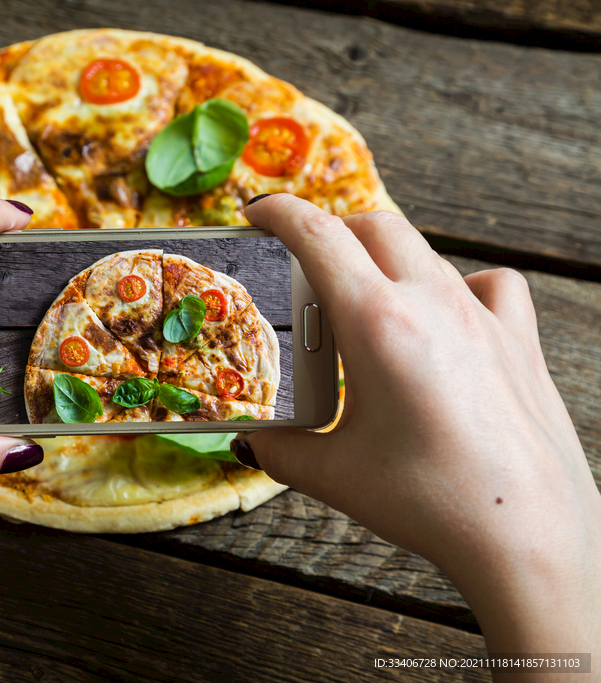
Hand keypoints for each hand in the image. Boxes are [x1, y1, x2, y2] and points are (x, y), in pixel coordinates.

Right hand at [233, 194, 600, 660]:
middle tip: (301, 264)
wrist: (528, 537)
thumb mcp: (335, 476)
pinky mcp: (519, 340)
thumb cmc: (433, 504)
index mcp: (378, 324)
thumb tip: (250, 440)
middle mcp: (433, 304)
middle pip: (374, 225)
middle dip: (330, 231)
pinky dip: (457, 285)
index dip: (278, 213)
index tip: (256, 215)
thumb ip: (279, 450)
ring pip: (425, 251)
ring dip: (385, 259)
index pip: (317, 234)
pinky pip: (489, 284)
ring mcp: (483, 317)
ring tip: (364, 304)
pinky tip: (446, 317)